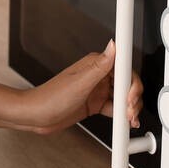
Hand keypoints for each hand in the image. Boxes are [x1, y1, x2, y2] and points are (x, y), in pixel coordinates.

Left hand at [14, 40, 142, 134]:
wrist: (36, 116)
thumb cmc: (50, 97)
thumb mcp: (79, 82)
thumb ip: (100, 65)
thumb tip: (114, 45)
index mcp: (95, 64)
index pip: (123, 68)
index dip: (131, 82)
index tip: (131, 95)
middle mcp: (97, 75)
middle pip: (126, 83)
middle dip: (132, 98)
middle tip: (129, 111)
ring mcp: (96, 90)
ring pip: (123, 97)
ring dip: (129, 108)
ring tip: (128, 119)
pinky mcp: (95, 104)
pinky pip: (115, 108)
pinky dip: (122, 115)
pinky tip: (123, 122)